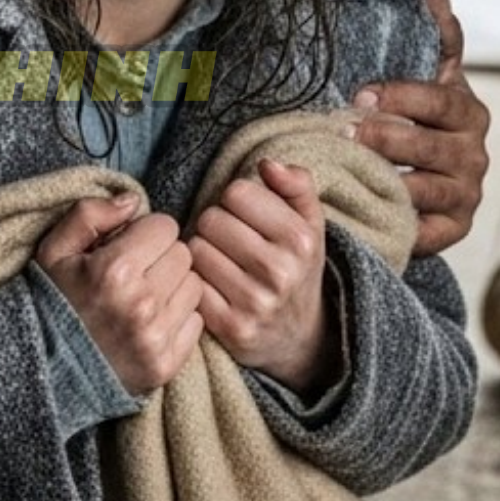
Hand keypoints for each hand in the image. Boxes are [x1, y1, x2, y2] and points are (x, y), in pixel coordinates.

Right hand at [35, 193, 202, 394]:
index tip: (128, 247)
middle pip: (183, 255)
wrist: (45, 369)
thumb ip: (89, 214)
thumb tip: (133, 201)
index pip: (165, 226)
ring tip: (143, 297)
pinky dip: (178, 319)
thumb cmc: (52, 302)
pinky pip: (197, 322)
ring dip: (173, 287)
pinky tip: (150, 322)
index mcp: (115, 270)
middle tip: (137, 272)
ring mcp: (155, 338)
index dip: (146, 232)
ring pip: (194, 286)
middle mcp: (140, 304)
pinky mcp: (166, 364)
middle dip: (162, 257)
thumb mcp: (53, 250)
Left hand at [189, 159, 339, 397]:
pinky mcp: (231, 328)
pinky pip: (190, 284)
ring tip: (221, 262)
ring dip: (202, 251)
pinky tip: (213, 286)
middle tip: (228, 241)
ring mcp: (255, 303)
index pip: (236, 192)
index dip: (235, 200)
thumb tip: (266, 164)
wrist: (299, 337)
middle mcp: (280, 272)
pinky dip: (195, 281)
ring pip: (196, 250)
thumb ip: (296, 184)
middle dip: (214, 225)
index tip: (245, 216)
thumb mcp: (309, 224)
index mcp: (300, 239)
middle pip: (210, 219)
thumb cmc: (296, 267)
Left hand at [351, 0, 489, 255]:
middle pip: (429, 145)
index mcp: (466, 111)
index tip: (360, 94)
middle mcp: (472, 153)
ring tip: (344, 172)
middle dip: (383, 138)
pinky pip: (426, 232)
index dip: (401, 96)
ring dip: (383, 181)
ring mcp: (464, 193)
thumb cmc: (418, 119)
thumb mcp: (427, 78)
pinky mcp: (453, 229)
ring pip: (424, 188)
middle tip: (341, 131)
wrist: (425, 178)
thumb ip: (434, 40)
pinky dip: (398, 226)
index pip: (438, 99)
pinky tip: (362, 214)